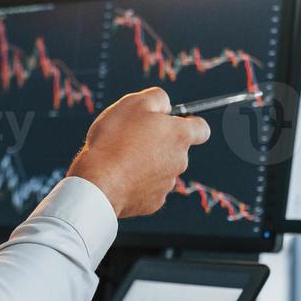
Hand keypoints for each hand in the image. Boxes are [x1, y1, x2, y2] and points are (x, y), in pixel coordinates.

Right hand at [67, 87, 210, 217]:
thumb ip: (158, 98)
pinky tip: (119, 177)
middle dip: (160, 143)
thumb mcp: (135, 102)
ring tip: (121, 158)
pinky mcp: (153, 203)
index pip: (202, 129)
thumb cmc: (115, 139)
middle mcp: (180, 161)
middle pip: (177, 149)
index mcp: (180, 135)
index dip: (190, 123)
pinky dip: (137, 182)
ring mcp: (167, 184)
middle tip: (134, 137)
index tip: (174, 121)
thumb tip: (166, 105)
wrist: (98, 181)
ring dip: (147, 163)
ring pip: (161, 169)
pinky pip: (148, 188)